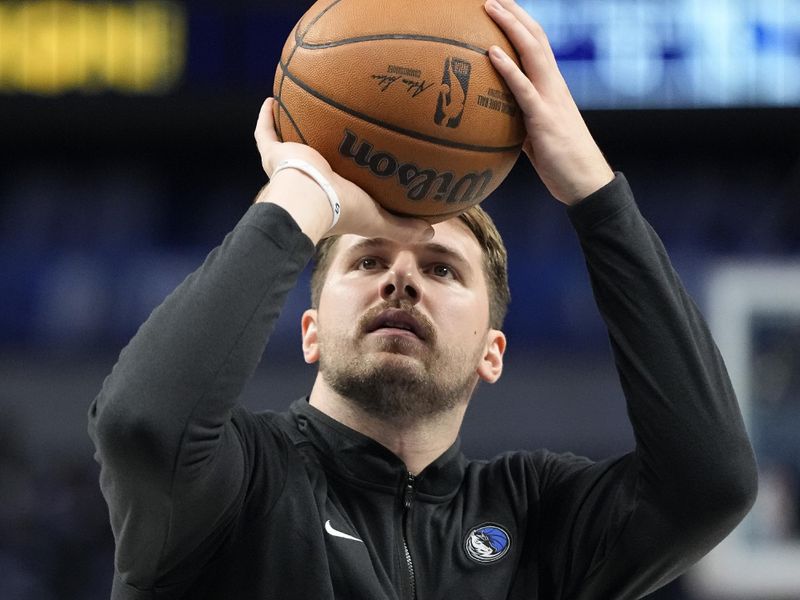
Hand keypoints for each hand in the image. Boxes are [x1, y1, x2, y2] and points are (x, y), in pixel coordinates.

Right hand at [254, 98, 432, 243]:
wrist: (310, 200)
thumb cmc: (342, 210)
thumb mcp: (377, 219)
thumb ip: (402, 226)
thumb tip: (431, 234)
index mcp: (328, 197)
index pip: (334, 189)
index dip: (340, 183)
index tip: (349, 169)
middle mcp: (306, 181)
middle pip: (309, 164)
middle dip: (315, 151)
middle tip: (325, 134)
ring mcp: (288, 166)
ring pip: (286, 146)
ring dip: (290, 131)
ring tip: (297, 110)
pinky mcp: (275, 154)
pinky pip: (266, 133)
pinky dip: (267, 117)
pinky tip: (272, 98)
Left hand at [484, 0, 613, 204]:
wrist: (586, 184)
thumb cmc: (562, 164)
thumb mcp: (537, 136)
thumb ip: (521, 120)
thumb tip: (498, 118)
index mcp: (553, 87)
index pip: (538, 45)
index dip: (520, 23)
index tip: (502, 7)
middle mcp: (554, 86)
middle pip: (535, 38)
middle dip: (513, 13)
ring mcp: (551, 100)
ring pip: (531, 52)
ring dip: (509, 26)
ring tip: (489, 6)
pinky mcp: (544, 119)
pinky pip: (523, 88)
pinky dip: (508, 68)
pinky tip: (491, 52)